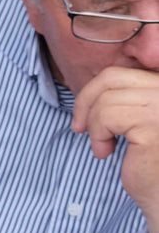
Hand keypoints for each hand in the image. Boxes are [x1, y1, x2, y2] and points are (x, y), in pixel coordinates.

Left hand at [72, 66, 158, 232]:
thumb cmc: (149, 160)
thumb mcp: (138, 117)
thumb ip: (126, 96)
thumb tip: (93, 83)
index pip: (123, 72)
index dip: (95, 90)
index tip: (86, 114)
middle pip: (112, 78)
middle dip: (86, 102)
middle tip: (79, 127)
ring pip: (105, 99)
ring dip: (94, 125)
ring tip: (102, 146)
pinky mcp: (152, 124)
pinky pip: (106, 117)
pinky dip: (97, 136)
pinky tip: (106, 153)